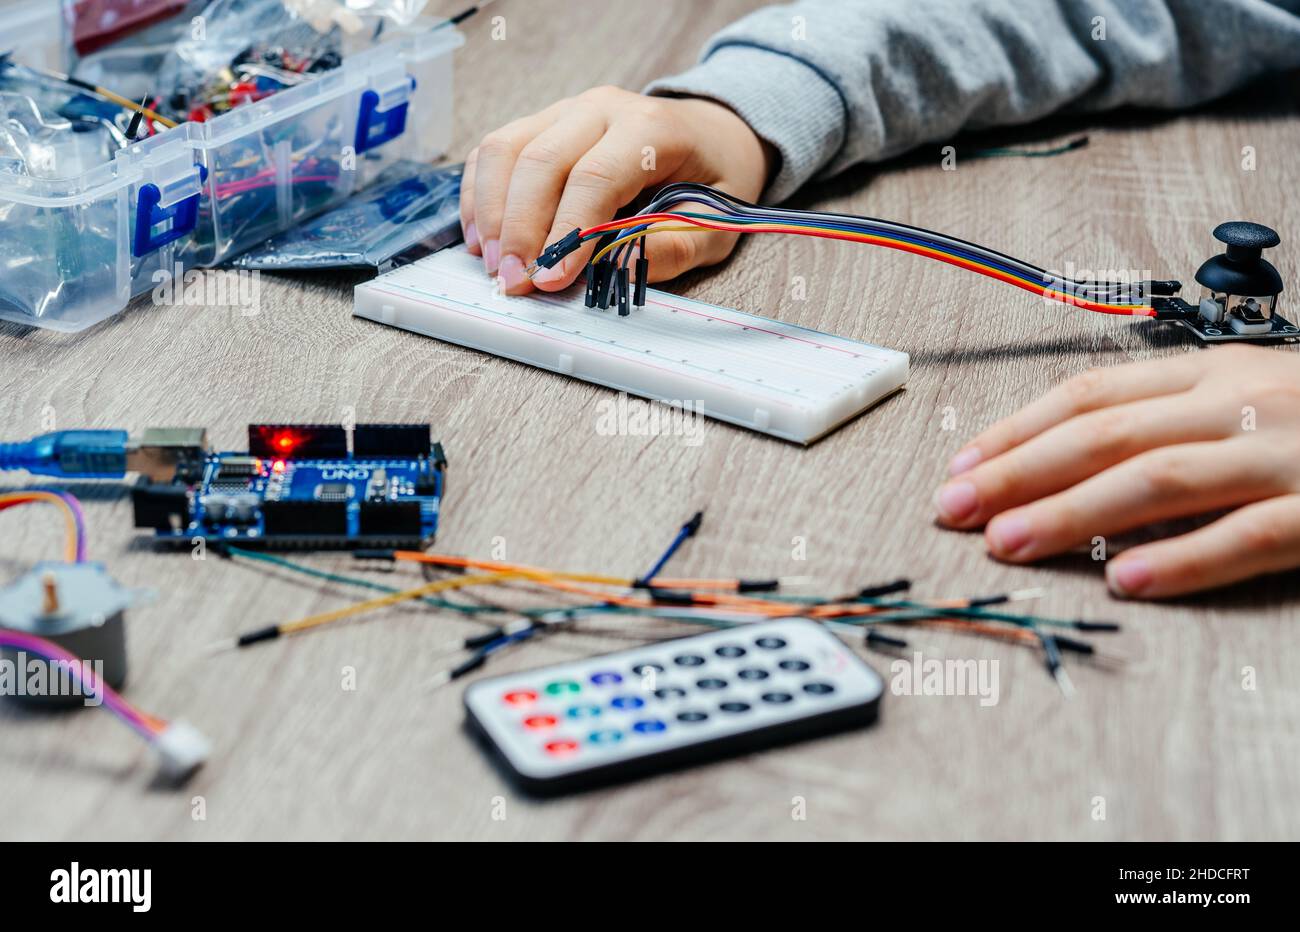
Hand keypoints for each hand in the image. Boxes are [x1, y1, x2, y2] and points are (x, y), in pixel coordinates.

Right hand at [459, 85, 772, 294]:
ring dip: (491, 213)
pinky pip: (493, 152)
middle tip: (513, 282)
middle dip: (520, 228)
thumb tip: (618, 272)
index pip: (596, 177)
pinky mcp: (539, 124)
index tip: (551, 280)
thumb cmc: (712, 182)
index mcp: (651, 129)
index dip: (568, 232)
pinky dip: (480, 197)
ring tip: (494, 266)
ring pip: (505, 150)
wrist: (711, 136)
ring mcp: (564, 111)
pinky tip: (483, 240)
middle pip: (541, 161)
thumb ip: (672, 248)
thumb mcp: (715, 224)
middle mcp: (601, 109)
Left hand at [934, 345, 1299, 598]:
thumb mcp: (1248, 394)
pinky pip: (1249, 536)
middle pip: (1106, 434)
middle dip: (1018, 473)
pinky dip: (1182, 559)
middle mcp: (1244, 402)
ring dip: (1071, 513)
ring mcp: (1289, 454)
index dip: (1017, 430)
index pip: (1091, 393)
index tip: (961, 466)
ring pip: (1159, 479)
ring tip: (1007, 542)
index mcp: (1216, 371)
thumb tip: (1062, 461)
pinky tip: (1124, 582)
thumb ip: (1169, 417)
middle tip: (952, 510)